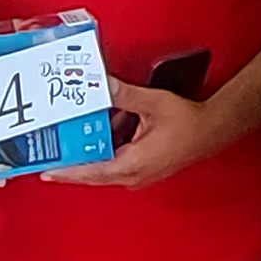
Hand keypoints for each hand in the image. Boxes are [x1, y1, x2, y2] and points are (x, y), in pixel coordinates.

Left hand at [56, 77, 215, 190]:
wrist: (212, 130)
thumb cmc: (190, 124)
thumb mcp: (154, 103)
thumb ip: (124, 94)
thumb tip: (102, 85)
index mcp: (133, 164)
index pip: (92, 172)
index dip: (67, 173)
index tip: (48, 172)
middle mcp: (134, 175)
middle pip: (93, 171)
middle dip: (74, 159)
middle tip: (53, 150)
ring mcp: (139, 174)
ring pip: (106, 164)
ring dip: (97, 147)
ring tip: (91, 123)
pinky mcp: (143, 168)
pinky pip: (118, 159)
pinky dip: (112, 144)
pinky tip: (115, 123)